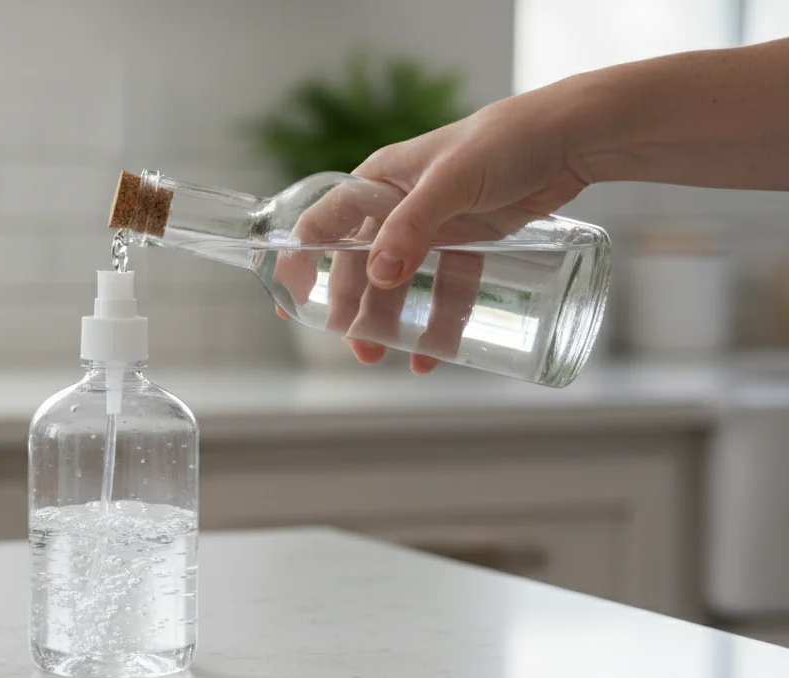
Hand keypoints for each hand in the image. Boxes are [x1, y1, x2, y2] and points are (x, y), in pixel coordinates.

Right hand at [274, 89, 592, 371]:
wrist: (573, 137)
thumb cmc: (505, 141)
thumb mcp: (452, 181)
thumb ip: (414, 225)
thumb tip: (378, 274)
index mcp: (380, 180)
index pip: (325, 221)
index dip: (302, 259)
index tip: (288, 300)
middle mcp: (400, 204)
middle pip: (365, 264)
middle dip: (356, 308)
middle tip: (358, 348)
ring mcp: (436, 225)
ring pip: (405, 282)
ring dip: (396, 320)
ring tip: (396, 356)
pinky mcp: (471, 242)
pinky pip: (449, 287)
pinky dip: (442, 319)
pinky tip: (440, 351)